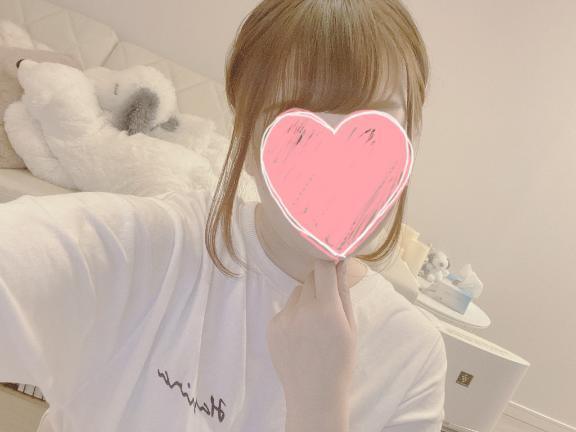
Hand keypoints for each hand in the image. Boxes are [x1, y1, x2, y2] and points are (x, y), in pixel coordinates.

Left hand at [266, 258, 357, 411]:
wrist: (314, 393)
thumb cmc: (339, 361)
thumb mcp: (350, 327)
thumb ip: (343, 292)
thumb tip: (341, 263)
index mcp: (326, 309)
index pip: (323, 268)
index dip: (328, 263)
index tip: (333, 264)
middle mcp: (302, 310)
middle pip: (310, 278)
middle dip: (320, 284)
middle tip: (328, 305)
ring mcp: (284, 318)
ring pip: (296, 293)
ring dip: (305, 299)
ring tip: (314, 325)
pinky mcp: (271, 326)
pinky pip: (284, 309)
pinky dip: (293, 315)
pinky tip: (301, 335)